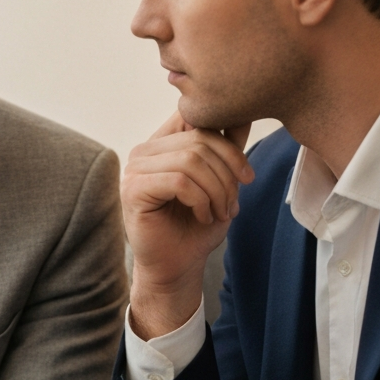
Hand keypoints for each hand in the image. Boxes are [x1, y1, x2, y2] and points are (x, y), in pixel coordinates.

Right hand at [122, 113, 252, 338]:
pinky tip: (203, 216)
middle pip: (199, 139)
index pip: (197, 119)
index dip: (228, 143)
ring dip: (217, 190)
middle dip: (227, 173)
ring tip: (221, 212)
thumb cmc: (195, 226)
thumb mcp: (220, 181)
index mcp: (163, 143)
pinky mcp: (133, 190)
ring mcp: (135, 169)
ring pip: (191, 160)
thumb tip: (243, 113)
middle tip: (234, 203)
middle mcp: (145, 151)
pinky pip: (179, 181)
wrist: (177, 266)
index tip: (246, 175)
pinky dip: (201, 200)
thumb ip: (226, 148)